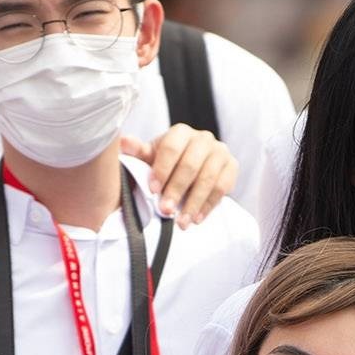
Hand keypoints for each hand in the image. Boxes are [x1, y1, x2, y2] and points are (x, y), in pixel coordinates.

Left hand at [122, 124, 238, 228]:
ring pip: (208, 178)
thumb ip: (138, 151)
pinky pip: (223, 188)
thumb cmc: (167, 163)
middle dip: (176, 190)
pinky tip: (197, 219)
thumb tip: (123, 142)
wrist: (191, 167)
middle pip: (190, 165)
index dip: (162, 169)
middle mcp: (203, 138)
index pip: (172, 148)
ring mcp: (220, 152)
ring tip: (182, 222)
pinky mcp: (232, 167)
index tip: (152, 190)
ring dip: (194, 202)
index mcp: (181, 132)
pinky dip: (209, 205)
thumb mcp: (150, 157)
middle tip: (166, 211)